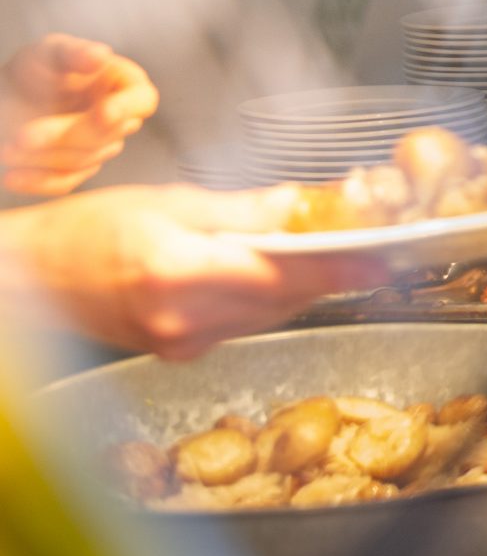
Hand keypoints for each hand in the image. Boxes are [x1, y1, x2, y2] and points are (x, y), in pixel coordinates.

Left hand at [1, 34, 159, 194]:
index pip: (142, 100)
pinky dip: (37, 181)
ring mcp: (100, 147)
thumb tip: (101, 56)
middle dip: (64, 135)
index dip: (126, 109)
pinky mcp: (77, 170)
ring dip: (42, 156)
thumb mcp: (49, 53)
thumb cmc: (34, 69)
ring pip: (83, 160)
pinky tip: (11, 176)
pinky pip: (65, 183)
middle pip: (106, 135)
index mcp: (124, 84)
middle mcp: (119, 118)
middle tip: (24, 135)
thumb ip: (74, 53)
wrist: (8, 97)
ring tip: (6, 147)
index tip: (103, 114)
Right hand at [4, 184, 389, 358]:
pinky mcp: (182, 351)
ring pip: (271, 313)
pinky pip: (246, 324)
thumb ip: (246, 211)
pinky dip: (268, 299)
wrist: (32, 277)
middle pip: (284, 298)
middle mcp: (183, 320)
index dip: (339, 268)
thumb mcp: (171, 203)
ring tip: (330, 251)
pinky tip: (273, 273)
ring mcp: (182, 343)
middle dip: (329, 271)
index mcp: (178, 273)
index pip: (282, 275)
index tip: (383, 261)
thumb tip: (306, 206)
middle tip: (370, 245)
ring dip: (302, 285)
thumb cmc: (88, 232)